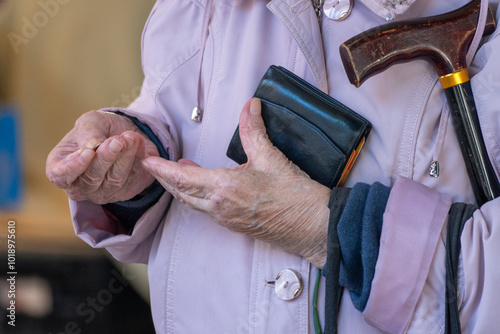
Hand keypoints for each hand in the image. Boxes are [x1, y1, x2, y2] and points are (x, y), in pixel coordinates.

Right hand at [46, 110, 158, 203]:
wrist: (124, 134)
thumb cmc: (99, 129)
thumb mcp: (90, 121)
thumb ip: (89, 131)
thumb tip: (91, 146)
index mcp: (60, 168)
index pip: (60, 175)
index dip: (73, 166)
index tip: (88, 152)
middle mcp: (79, 186)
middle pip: (91, 179)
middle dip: (106, 157)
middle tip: (118, 140)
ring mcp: (102, 193)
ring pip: (114, 180)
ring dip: (124, 157)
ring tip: (131, 137)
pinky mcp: (124, 192)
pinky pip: (132, 179)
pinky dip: (136, 159)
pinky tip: (138, 142)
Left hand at [142, 99, 329, 266]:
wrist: (314, 228)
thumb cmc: (296, 196)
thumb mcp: (272, 158)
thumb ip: (254, 131)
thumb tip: (249, 107)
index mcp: (225, 189)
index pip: (182, 179)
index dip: (162, 169)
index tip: (148, 161)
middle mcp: (220, 208)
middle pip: (182, 193)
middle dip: (166, 179)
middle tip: (154, 166)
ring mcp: (227, 219)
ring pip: (193, 203)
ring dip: (181, 188)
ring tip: (176, 172)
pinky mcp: (236, 225)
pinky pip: (207, 210)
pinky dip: (196, 197)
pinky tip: (203, 187)